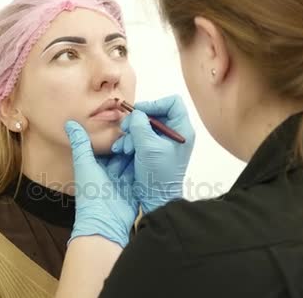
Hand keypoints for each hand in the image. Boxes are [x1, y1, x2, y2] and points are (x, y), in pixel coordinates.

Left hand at [64, 121, 137, 247]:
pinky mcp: (135, 189)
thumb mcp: (85, 165)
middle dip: (129, 144)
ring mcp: (124, 181)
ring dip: (138, 152)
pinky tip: (153, 153)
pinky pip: (142, 173)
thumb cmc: (91, 195)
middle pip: (122, 153)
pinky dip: (146, 165)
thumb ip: (81, 144)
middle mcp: (110, 173)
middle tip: (140, 131)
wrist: (106, 222)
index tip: (125, 124)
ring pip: (133, 161)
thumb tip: (69, 123)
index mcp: (96, 166)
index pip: (108, 147)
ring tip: (147, 139)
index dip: (115, 136)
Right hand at [112, 95, 194, 213]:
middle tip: (126, 130)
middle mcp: (173, 134)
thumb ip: (140, 125)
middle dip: (136, 123)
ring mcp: (162, 143)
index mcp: (182, 130)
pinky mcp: (151, 151)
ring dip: (130, 136)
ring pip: (142, 127)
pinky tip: (121, 152)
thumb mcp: (148, 146)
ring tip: (123, 149)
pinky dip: (129, 144)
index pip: (172, 103)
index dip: (155, 103)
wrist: (156, 199)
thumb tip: (135, 114)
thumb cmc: (158, 174)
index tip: (139, 112)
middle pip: (153, 114)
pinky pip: (138, 139)